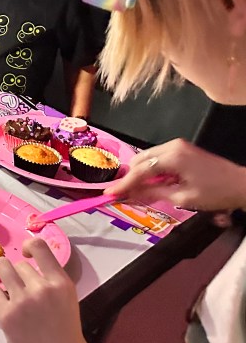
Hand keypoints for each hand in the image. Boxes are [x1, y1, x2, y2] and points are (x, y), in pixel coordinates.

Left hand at [0, 238, 91, 342]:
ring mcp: (21, 300)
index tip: (25, 253)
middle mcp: (41, 287)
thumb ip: (52, 286)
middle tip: (23, 291)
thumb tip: (33, 272)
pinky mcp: (4, 314)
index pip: (39, 246)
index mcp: (62, 284)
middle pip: (19, 263)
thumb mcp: (69, 305)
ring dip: (4, 277)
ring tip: (10, 292)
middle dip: (19, 274)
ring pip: (2, 268)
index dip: (29, 245)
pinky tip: (3, 304)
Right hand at [105, 137, 245, 211]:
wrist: (241, 184)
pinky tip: (152, 184)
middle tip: (122, 194)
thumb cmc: (216, 193)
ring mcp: (177, 146)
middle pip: (140, 160)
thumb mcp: (183, 197)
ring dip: (141, 175)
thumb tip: (130, 195)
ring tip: (136, 191)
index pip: (140, 170)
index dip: (124, 183)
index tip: (110, 194)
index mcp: (172, 156)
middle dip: (130, 178)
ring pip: (147, 159)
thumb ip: (153, 193)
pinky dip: (152, 171)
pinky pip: (157, 158)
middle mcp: (172, 146)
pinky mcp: (181, 149)